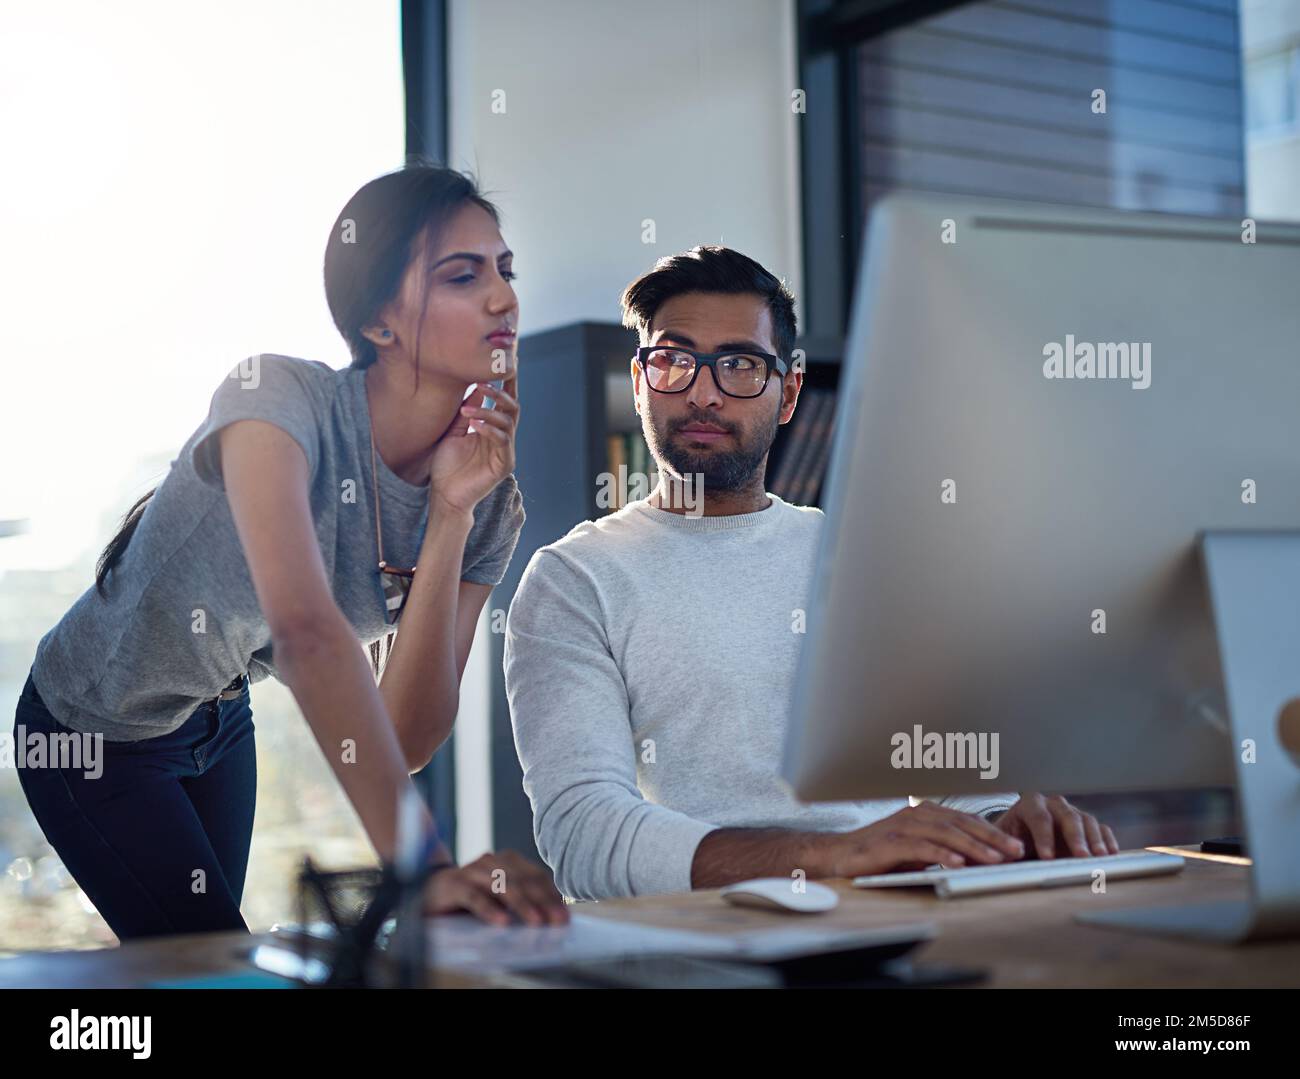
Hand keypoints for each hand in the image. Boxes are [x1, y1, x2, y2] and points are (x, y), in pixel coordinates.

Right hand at [422, 849, 567, 926]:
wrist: (429, 889)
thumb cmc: (471, 895)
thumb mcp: (498, 897)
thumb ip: (519, 901)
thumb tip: (550, 917)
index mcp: (507, 861)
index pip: (535, 876)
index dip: (551, 895)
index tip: (564, 916)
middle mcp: (491, 861)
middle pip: (522, 881)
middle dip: (542, 902)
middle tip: (556, 921)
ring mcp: (472, 871)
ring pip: (502, 886)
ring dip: (521, 905)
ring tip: (536, 922)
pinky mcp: (454, 885)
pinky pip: (474, 897)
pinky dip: (489, 910)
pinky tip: (502, 922)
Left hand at [427, 377, 518, 516]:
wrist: (444, 494)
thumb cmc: (447, 466)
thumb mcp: (454, 431)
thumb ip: (466, 411)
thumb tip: (475, 387)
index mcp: (492, 429)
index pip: (503, 402)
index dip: (506, 384)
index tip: (504, 365)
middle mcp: (502, 438)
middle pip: (512, 408)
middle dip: (500, 393)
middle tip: (483, 383)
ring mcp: (505, 451)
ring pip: (507, 423)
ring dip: (489, 412)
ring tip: (467, 411)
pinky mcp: (504, 465)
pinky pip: (502, 441)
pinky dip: (489, 430)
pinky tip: (475, 425)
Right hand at [816, 802, 1026, 876]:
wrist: (841, 853)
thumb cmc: (880, 853)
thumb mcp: (918, 850)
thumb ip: (943, 849)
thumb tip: (976, 861)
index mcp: (926, 812)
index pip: (966, 821)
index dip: (992, 832)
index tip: (1015, 846)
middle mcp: (917, 814)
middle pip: (961, 824)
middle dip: (992, 838)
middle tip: (1016, 850)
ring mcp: (903, 826)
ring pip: (946, 833)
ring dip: (973, 847)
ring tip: (995, 859)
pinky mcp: (890, 841)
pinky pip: (921, 846)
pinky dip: (942, 854)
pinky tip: (958, 863)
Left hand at [992, 793, 1118, 858]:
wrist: (1021, 836)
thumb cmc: (1009, 840)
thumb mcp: (1000, 842)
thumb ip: (999, 850)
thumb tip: (994, 861)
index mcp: (1029, 804)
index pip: (1038, 817)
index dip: (1044, 837)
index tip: (1047, 858)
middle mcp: (1053, 805)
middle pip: (1067, 816)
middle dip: (1075, 837)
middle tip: (1081, 857)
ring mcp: (1072, 813)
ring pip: (1086, 821)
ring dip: (1094, 840)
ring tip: (1099, 858)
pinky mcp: (1086, 825)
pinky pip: (1100, 828)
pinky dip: (1106, 840)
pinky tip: (1111, 855)